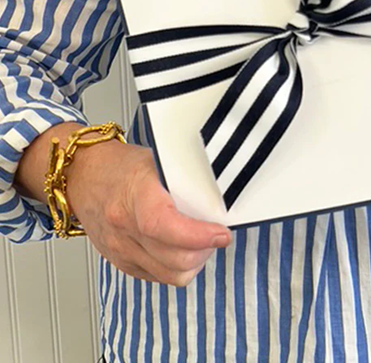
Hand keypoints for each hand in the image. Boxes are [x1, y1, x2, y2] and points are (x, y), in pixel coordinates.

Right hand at [66, 140, 231, 286]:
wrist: (82, 177)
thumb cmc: (119, 166)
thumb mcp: (157, 160)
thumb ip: (185, 178)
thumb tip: (219, 193)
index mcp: (134, 195)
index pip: (164, 226)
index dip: (198, 235)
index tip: (220, 233)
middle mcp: (123, 228)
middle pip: (173, 259)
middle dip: (205, 250)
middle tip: (216, 235)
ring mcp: (120, 250)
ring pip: (170, 275)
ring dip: (194, 262)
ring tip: (202, 243)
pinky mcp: (121, 263)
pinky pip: (158, 277)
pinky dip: (176, 267)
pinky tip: (182, 248)